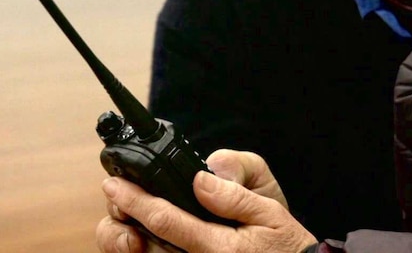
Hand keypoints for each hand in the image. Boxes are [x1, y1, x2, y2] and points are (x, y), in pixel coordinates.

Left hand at [95, 150, 316, 252]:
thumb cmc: (283, 247)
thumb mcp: (270, 214)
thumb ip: (234, 197)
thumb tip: (200, 179)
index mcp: (217, 248)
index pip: (164, 220)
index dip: (134, 201)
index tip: (113, 184)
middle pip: (140, 248)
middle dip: (119, 224)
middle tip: (116, 202)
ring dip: (125, 242)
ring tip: (127, 221)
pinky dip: (145, 252)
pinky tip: (143, 240)